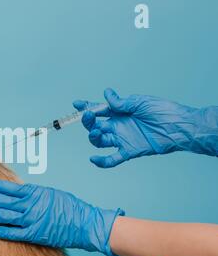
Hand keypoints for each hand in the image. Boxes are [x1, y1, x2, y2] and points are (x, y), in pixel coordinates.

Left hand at [0, 179, 123, 255]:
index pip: (8, 188)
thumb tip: (18, 192)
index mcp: (34, 192)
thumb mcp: (49, 193)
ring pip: (4, 215)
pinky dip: (2, 231)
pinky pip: (14, 233)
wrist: (84, 222)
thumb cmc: (69, 206)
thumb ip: (33, 193)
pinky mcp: (35, 234)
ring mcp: (32, 220)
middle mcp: (30, 205)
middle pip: (2, 201)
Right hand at [73, 88, 215, 167]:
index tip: (76, 104)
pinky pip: (112, 159)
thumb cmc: (164, 111)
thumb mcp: (141, 102)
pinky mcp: (129, 151)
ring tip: (95, 132)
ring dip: (93, 137)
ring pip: (100, 141)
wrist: (179, 127)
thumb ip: (122, 102)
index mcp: (119, 112)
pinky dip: (102, 161)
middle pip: (95, 125)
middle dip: (88, 121)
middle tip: (88, 116)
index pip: (99, 109)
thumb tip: (106, 93)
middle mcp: (118, 125)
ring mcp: (122, 139)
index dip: (86, 106)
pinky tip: (93, 159)